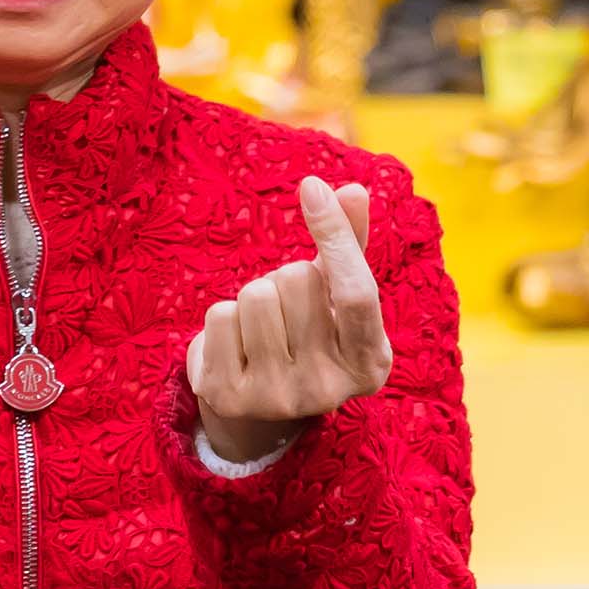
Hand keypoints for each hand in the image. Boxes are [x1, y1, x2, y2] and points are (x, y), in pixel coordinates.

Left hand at [187, 175, 393, 464]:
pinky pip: (219, 316)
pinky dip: (223, 317)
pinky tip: (235, 344)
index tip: (312, 187)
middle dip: (287, 278)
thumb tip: (351, 189)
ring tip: (263, 325)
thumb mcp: (337, 292)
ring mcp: (277, 398)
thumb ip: (349, 243)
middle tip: (290, 311)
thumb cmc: (309, 331)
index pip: (357, 292)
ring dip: (254, 296)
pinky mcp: (228, 397)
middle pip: (296, 280)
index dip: (335, 235)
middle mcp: (328, 389)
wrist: (260, 401)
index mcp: (370, 364)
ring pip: (255, 295)